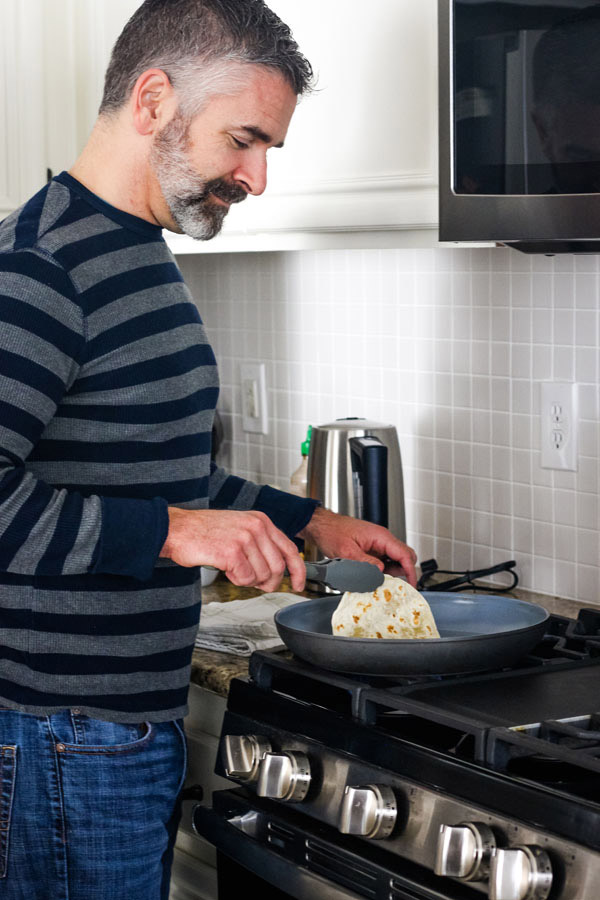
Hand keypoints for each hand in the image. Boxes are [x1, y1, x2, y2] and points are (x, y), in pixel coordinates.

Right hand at [160, 508, 305, 592]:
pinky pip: (245, 579)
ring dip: (248, 580)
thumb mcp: (239, 527)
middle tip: (256, 583)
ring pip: (262, 575)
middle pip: (278, 567)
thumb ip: (260, 543)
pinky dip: (236, 580)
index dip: (298, 571)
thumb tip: (276, 568)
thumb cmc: (204, 531)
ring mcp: (244, 539)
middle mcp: (256, 527)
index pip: (290, 549)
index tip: (299, 584)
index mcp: (261, 521)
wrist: (178, 529)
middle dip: (269, 582)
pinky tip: (226, 569)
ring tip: (234, 570)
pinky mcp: (232, 553)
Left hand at [298, 507, 417, 586]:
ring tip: (381, 583)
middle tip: (396, 586)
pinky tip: (374, 577)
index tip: (411, 585)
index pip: (404, 554)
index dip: (410, 571)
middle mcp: (382, 539)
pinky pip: (384, 561)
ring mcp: (377, 544)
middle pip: (404, 556)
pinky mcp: (372, 549)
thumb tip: (380, 572)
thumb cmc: (331, 532)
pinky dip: (383, 571)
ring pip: (395, 560)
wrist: (321, 526)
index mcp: (380, 536)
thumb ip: (365, 562)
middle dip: (403, 572)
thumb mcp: (346, 550)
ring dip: (392, 573)